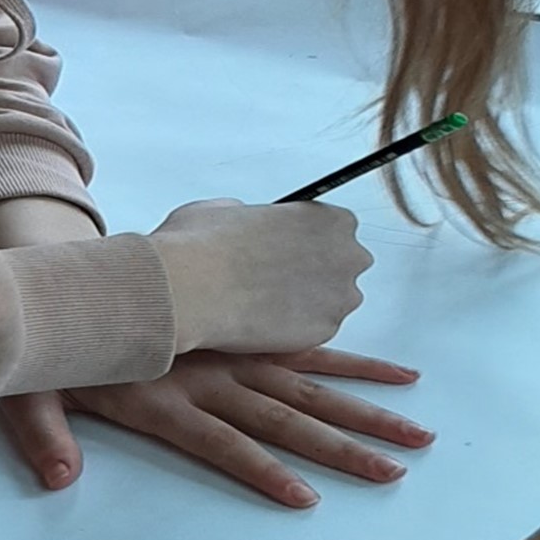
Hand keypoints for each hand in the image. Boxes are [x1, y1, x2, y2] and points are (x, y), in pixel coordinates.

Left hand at [0, 347, 434, 508]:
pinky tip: (391, 376)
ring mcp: (232, 358)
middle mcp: (212, 379)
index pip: (224, 443)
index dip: (262, 471)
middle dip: (343, 446)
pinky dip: (346, 365)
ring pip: (309, 387)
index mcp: (166, 400)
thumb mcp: (35, 395)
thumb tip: (57, 478)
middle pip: (286, 418)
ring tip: (413, 429)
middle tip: (399, 469)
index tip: (306, 499)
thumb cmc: (58, 351)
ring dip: (362, 410)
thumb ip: (44, 435)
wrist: (73, 287)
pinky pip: (304, 354)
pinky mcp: (242, 339)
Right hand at [148, 198, 373, 355]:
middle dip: (315, 272)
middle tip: (277, 278)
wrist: (193, 289)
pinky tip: (263, 322)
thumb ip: (252, 215)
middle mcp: (346, 256)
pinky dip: (295, 329)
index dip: (307, 240)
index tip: (288, 249)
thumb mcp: (227, 209)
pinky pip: (316, 330)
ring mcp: (339, 297)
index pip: (336, 229)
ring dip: (308, 302)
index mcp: (330, 218)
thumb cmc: (205, 247)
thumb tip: (246, 224)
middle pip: (343, 265)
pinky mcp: (325, 331)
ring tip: (266, 303)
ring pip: (332, 301)